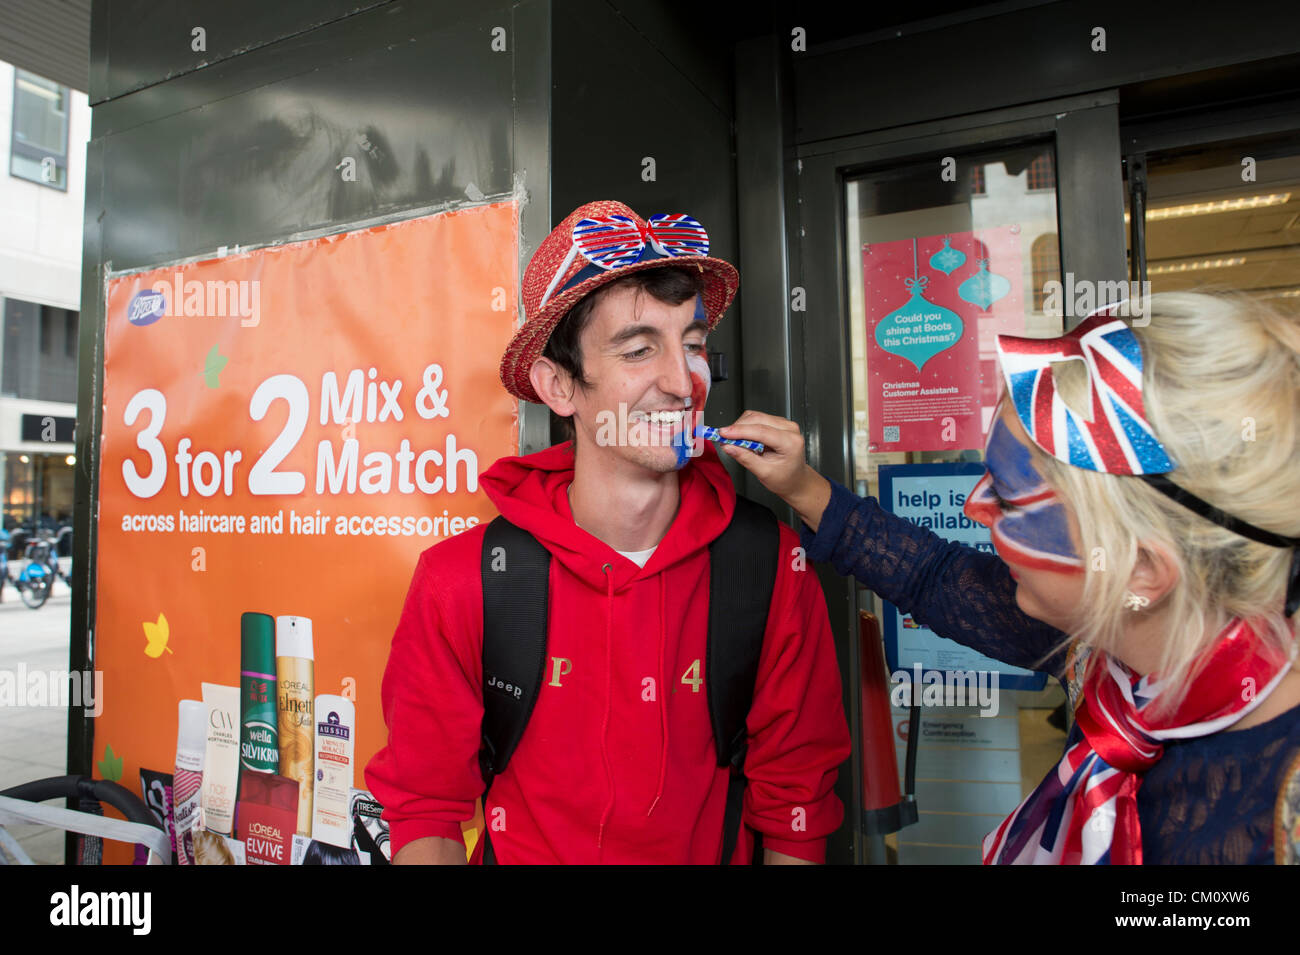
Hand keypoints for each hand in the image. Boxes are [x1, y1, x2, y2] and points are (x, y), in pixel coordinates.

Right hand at [718, 411, 830, 531]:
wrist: (795, 479)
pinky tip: (742, 438)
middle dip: (737, 428)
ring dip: (740, 426)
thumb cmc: (785, 478)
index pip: (761, 431)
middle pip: (757, 419)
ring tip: (733, 441)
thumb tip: (728, 447)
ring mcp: (784, 424)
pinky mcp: (777, 423)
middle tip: (723, 438)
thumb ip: (745, 458)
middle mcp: (789, 429)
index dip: (739, 431)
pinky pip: (757, 418)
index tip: (723, 434)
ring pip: (756, 416)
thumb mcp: (764, 473)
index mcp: (791, 442)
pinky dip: (745, 426)